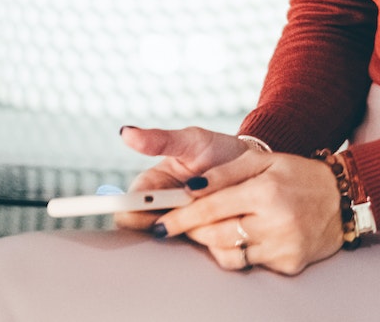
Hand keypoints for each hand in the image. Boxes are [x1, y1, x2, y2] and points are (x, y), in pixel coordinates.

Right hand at [111, 125, 251, 231]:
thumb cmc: (218, 149)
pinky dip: (208, 238)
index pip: (128, 208)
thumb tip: (125, 132)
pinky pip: (197, 247)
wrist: (254, 163)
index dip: (135, 211)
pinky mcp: (204, 238)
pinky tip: (223, 223)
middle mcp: (162, 210)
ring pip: (171, 241)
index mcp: (151, 187)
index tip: (153, 206)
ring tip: (212, 208)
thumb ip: (161, 141)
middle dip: (165, 222)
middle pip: (145, 230)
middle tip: (191, 205)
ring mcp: (182, 225)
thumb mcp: (191, 141)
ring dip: (189, 229)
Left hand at [153, 148, 345, 275]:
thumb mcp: (265, 160)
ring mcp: (283, 246)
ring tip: (215, 228)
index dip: (179, 217)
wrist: (343, 198)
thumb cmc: (298, 175)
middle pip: (214, 234)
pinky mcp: (288, 264)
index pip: (210, 208)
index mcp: (266, 190)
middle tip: (178, 225)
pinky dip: (237, 253)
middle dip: (191, 230)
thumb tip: (189, 189)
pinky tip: (245, 237)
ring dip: (212, 242)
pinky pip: (247, 264)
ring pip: (226, 254)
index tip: (158, 223)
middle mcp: (275, 221)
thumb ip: (225, 173)